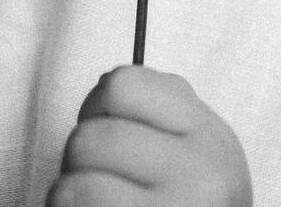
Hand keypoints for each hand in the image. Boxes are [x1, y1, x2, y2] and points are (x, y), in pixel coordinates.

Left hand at [47, 65, 252, 206]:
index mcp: (208, 136)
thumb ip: (161, 107)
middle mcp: (197, 175)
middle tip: (100, 175)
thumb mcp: (199, 145)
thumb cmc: (196, 199)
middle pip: (90, 137)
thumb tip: (105, 85)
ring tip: (100, 200)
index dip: (98, 103)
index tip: (106, 126)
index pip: (122, 85)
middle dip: (80, 157)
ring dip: (73, 193)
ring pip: (75, 185)